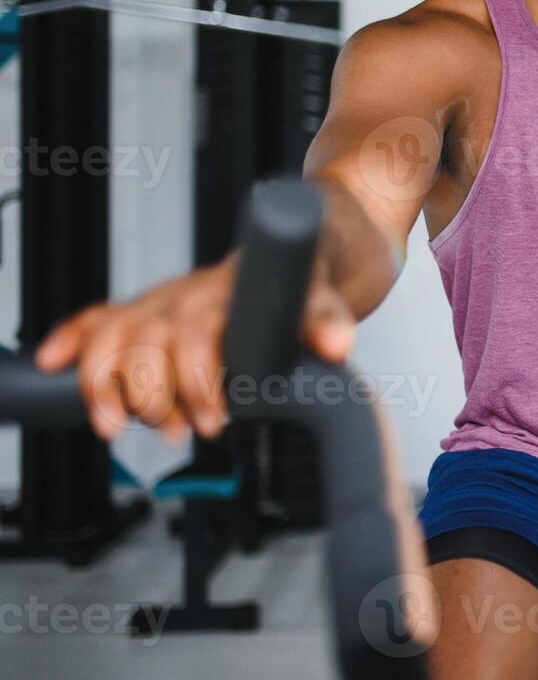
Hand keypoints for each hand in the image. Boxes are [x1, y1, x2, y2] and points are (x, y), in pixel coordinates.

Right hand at [33, 256, 355, 442]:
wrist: (297, 254)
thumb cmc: (304, 282)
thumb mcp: (323, 301)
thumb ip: (327, 322)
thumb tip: (336, 344)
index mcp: (224, 296)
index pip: (193, 336)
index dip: (195, 382)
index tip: (214, 420)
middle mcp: (184, 296)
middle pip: (143, 343)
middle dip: (151, 397)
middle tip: (179, 431)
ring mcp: (160, 302)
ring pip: (109, 334)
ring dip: (102, 384)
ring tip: (117, 426)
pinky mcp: (144, 309)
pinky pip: (95, 318)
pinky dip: (69, 339)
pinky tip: (52, 363)